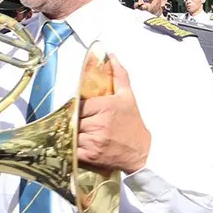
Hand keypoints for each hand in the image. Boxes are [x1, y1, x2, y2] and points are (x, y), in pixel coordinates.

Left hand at [77, 54, 149, 173]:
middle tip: (80, 123)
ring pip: (71, 133)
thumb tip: (111, 55)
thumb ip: (119, 75)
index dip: (78, 108)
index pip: (79, 104)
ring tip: (79, 134)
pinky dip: (71, 148)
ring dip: (72, 134)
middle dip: (75, 120)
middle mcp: (99, 123)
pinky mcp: (91, 156)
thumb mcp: (127, 97)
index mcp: (106, 107)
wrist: (141, 152)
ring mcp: (94, 141)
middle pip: (74, 118)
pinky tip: (77, 146)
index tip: (82, 112)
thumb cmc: (132, 123)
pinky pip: (72, 149)